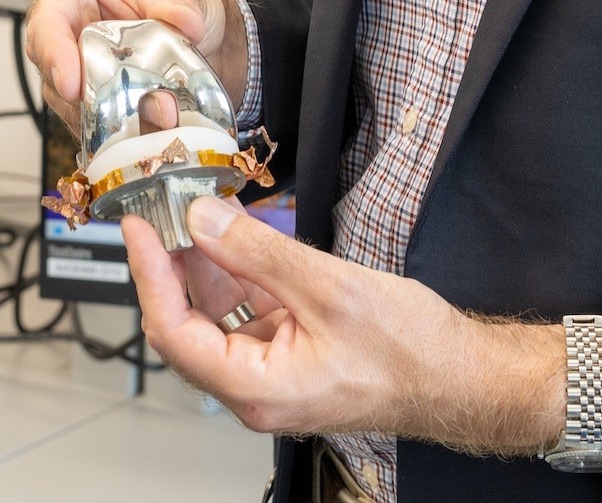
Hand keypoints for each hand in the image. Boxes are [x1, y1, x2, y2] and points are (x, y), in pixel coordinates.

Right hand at [22, 0, 246, 136]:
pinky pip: (86, 120)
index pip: (48, 21)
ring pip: (66, 102)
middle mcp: (65, 32)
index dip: (54, 54)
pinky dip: (110, 131)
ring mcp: (74, 68)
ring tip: (141, 125)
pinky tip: (135, 134)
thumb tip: (189, 22)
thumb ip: (180, 5)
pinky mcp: (88, 97)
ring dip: (100, 119)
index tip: (72, 85)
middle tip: (112, 114)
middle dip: (80, 97)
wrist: (191, 25)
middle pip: (51, 69)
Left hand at [125, 196, 564, 456]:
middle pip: (186, 324)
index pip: (173, 330)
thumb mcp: (329, 288)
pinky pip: (245, 314)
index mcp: (256, 390)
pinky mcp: (289, 355)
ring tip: (194, 213)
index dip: (149, 273)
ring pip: (214, 316)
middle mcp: (255, 390)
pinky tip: (232, 238)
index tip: (138, 226)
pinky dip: (235, 274)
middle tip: (161, 210)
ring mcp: (271, 374)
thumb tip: (202, 219)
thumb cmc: (412, 354)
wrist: (462, 375)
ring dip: (202, 265)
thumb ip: (258, 252)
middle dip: (170, 264)